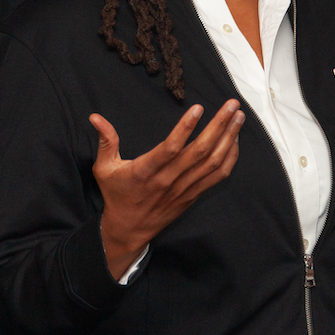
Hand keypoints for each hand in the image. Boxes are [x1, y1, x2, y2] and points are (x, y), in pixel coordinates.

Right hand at [92, 100, 243, 279]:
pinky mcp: (193, 194)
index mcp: (146, 171)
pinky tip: (234, 140)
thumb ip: (105, 141)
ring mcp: (184, 188)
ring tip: (238, 117)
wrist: (129, 228)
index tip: (199, 108)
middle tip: (231, 105)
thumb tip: (95, 117)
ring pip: (213, 163)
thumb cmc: (116, 194)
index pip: (170, 149)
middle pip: (199, 152)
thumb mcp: (104, 168)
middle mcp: (168, 180)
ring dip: (228, 138)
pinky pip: (217, 176)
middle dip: (219, 125)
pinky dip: (229, 158)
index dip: (185, 128)